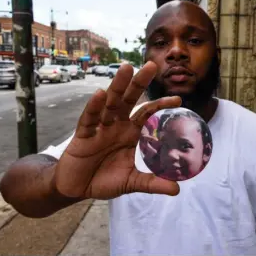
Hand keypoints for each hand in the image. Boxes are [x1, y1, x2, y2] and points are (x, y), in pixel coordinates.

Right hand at [54, 61, 181, 199]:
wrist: (77, 188)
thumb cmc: (104, 180)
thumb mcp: (131, 182)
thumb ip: (152, 183)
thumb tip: (177, 189)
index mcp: (129, 133)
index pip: (147, 114)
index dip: (160, 105)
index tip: (178, 99)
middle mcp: (116, 125)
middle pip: (129, 100)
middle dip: (139, 83)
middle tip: (152, 66)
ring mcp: (99, 128)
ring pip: (109, 103)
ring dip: (117, 86)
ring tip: (127, 68)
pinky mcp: (83, 134)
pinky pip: (89, 119)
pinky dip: (93, 107)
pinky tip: (99, 94)